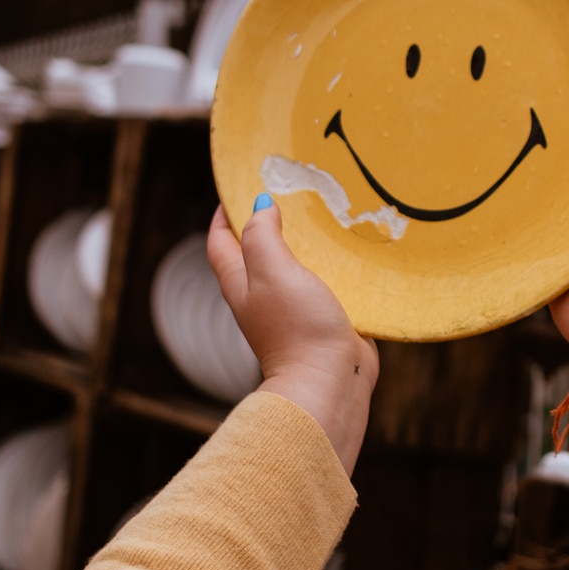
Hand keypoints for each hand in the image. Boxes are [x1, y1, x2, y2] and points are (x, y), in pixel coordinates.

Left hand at [207, 199, 377, 475]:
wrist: (330, 382)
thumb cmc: (296, 326)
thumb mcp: (272, 271)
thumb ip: (262, 236)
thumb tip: (259, 206)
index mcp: (241, 283)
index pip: (220, 242)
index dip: (224, 214)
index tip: (238, 187)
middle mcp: (261, 296)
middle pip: (254, 253)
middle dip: (264, 224)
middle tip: (286, 195)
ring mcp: (291, 311)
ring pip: (290, 269)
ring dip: (302, 245)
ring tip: (321, 218)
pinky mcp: (321, 321)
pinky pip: (322, 286)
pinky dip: (329, 267)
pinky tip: (347, 256)